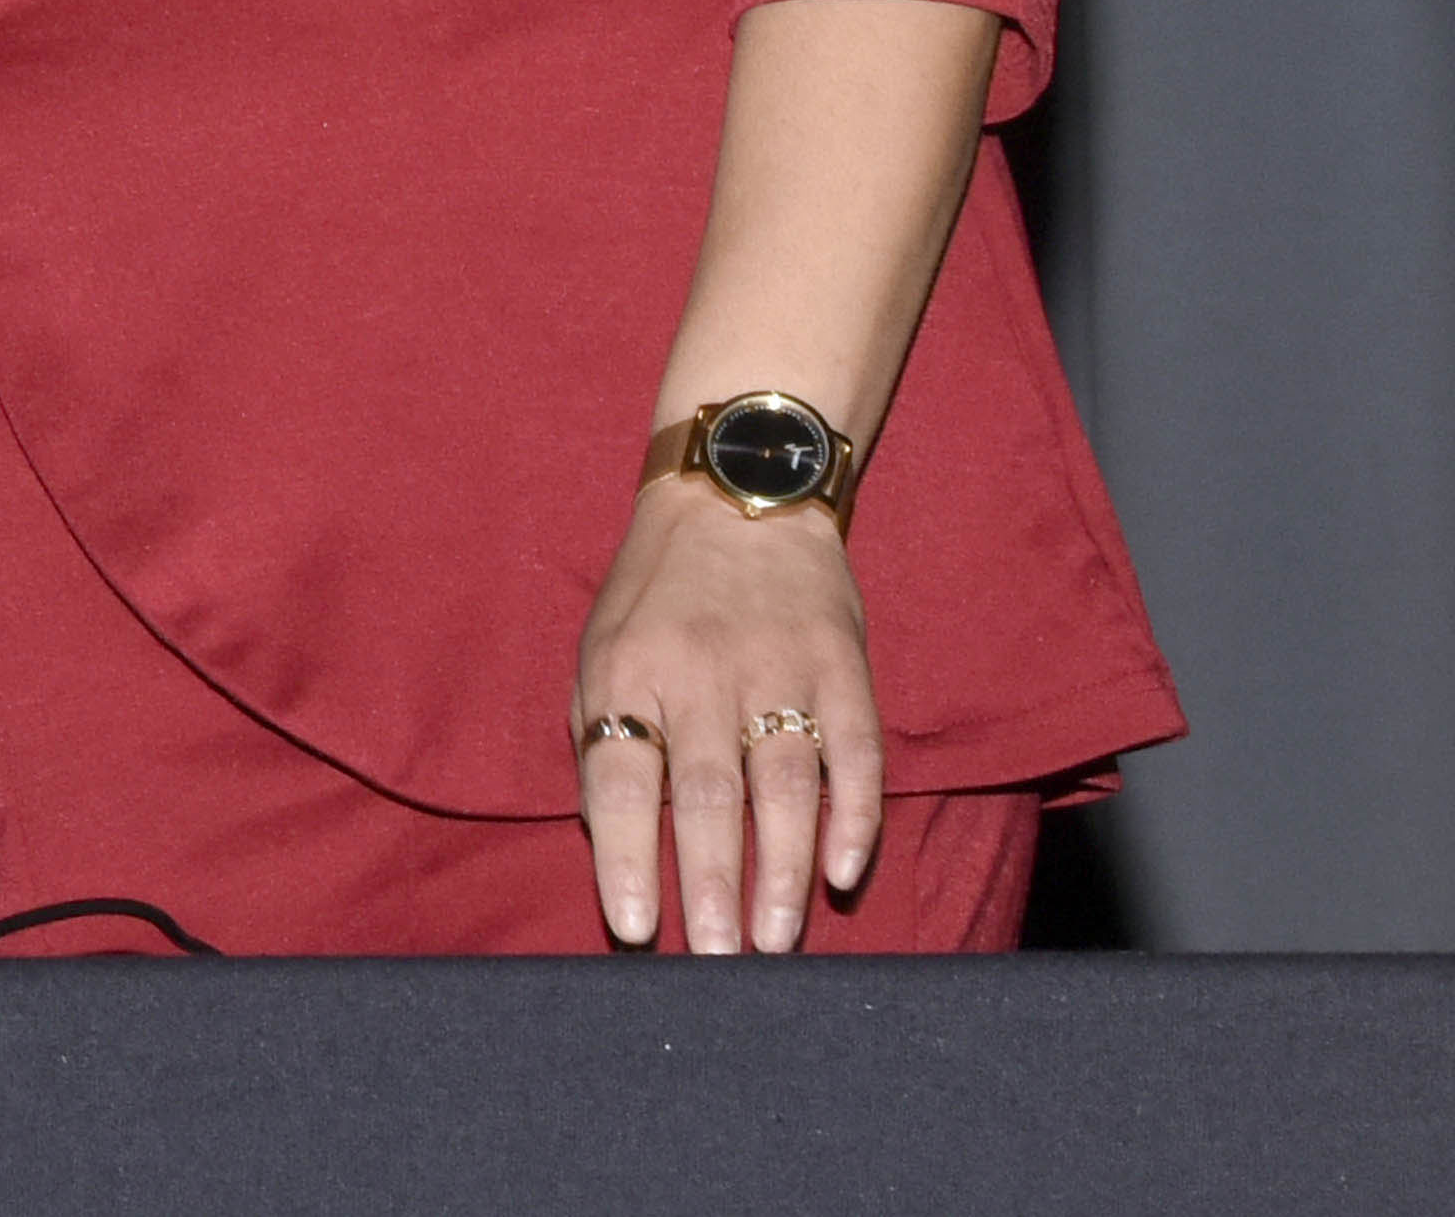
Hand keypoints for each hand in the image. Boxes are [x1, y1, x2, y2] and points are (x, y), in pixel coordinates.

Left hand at [571, 477, 880, 952]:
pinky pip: (854, 754)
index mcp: (627, 672)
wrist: (738, 495)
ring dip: (783, 872)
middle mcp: (700, 671)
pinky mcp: (843, 664)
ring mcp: (778, 667)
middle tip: (718, 959)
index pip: (621, 783)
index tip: (635, 931)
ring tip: (776, 939)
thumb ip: (602, 736)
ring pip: (784, 786)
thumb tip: (609, 839)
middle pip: (707, 795)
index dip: (626, 860)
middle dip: (711, 886)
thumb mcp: (600, 649)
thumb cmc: (655, 596)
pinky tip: (843, 873)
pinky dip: (852, 817)